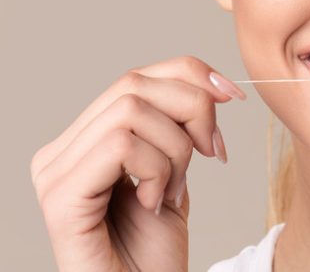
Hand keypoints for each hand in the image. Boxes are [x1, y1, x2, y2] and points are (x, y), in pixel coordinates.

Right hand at [30, 56, 245, 271]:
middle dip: (192, 110)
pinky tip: (155, 202)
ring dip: (175, 149)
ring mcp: (55, 173)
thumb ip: (178, 130)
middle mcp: (62, 151)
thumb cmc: (153, 254)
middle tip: (212, 152)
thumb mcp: (175, 175)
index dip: (191, 74)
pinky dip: (155, 169)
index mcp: (87, 140)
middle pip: (134, 84)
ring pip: (130, 111)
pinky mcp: (61, 197)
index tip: (233, 96)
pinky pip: (120, 146)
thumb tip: (212, 86)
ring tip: (173, 190)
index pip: (137, 77)